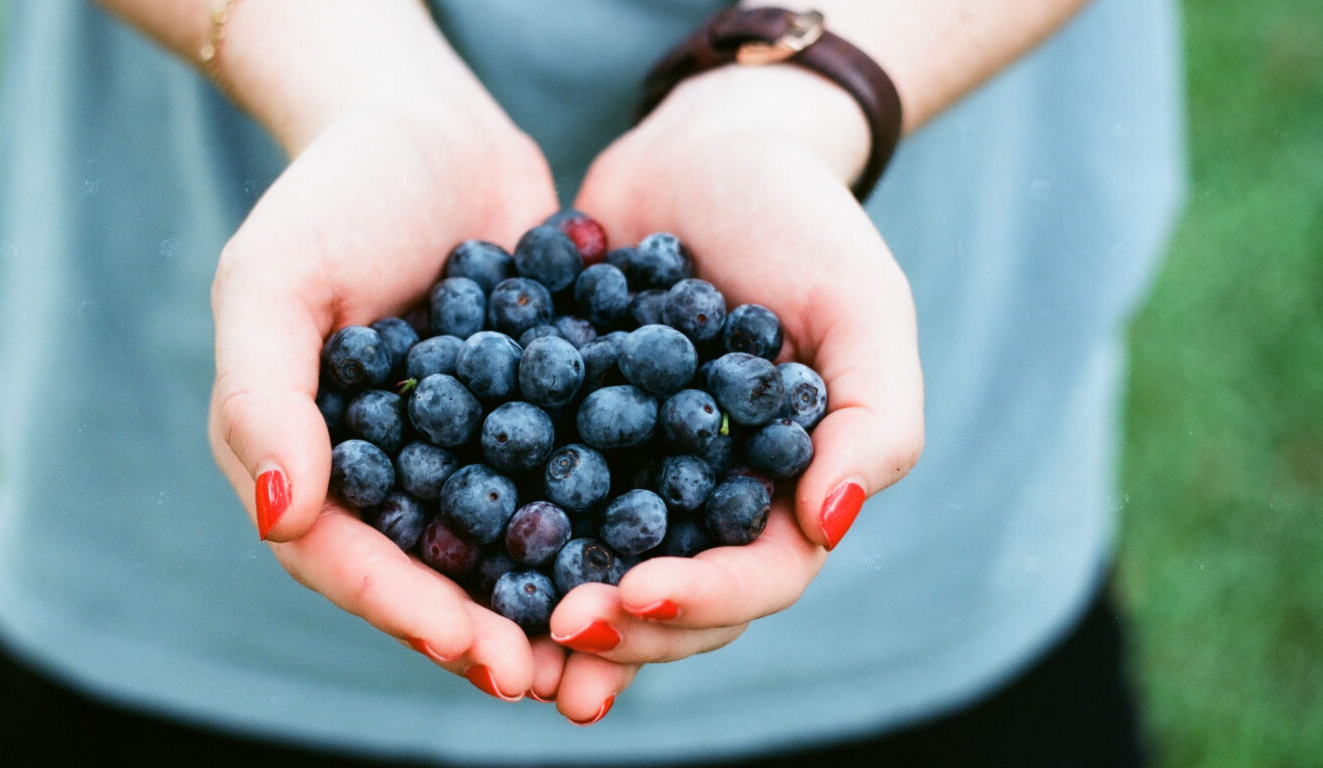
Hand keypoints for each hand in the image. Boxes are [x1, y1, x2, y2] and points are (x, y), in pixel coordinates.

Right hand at [204, 99, 561, 699]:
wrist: (428, 122)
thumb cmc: (333, 192)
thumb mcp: (273, 278)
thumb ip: (261, 397)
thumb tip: (281, 520)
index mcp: (301, 460)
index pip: (346, 560)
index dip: (409, 613)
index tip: (479, 654)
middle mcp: (378, 474)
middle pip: (427, 576)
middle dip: (487, 634)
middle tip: (552, 682)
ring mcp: (457, 453)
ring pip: (499, 549)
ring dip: (549, 604)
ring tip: (608, 649)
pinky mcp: (531, 423)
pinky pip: (563, 488)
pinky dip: (603, 528)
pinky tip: (662, 557)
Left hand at [533, 65, 926, 722]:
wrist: (704, 146)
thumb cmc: (801, 219)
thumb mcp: (861, 303)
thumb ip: (875, 417)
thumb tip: (830, 526)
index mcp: (786, 492)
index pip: (757, 578)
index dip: (702, 600)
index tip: (638, 595)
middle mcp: (707, 502)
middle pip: (671, 601)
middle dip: (618, 628)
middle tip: (558, 629)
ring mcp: (631, 476)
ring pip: (595, 571)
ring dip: (551, 617)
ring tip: (502, 642)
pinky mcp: (560, 438)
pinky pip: (525, 500)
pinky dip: (493, 537)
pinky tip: (447, 559)